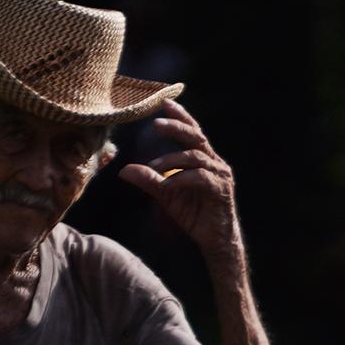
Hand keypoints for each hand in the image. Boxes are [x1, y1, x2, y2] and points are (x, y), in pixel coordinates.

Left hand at [118, 101, 241, 271]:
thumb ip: (149, 180)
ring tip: (153, 168)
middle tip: (156, 124)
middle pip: (196, 137)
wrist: (216, 241)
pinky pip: (199, 178)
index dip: (181, 116)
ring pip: (195, 157)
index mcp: (205, 160)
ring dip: (172, 161)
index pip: (193, 132)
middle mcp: (215, 163)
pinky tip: (166, 185)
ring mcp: (220, 176)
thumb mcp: (167, 195)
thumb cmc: (194, 216)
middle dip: (176, 127)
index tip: (164, 103)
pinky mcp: (221, 191)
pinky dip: (181, 179)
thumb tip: (123, 170)